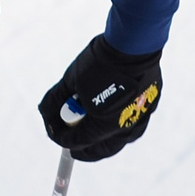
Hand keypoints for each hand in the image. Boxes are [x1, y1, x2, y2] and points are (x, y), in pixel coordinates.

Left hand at [39, 35, 162, 161]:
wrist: (134, 44)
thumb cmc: (100, 63)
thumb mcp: (71, 80)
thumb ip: (54, 100)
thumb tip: (44, 112)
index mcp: (102, 127)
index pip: (75, 142)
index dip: (59, 137)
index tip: (53, 128)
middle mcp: (123, 130)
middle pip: (100, 150)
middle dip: (84, 149)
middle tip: (73, 144)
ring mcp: (139, 119)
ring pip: (119, 140)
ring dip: (103, 139)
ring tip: (92, 131)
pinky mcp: (149, 107)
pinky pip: (132, 124)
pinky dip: (119, 124)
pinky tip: (111, 114)